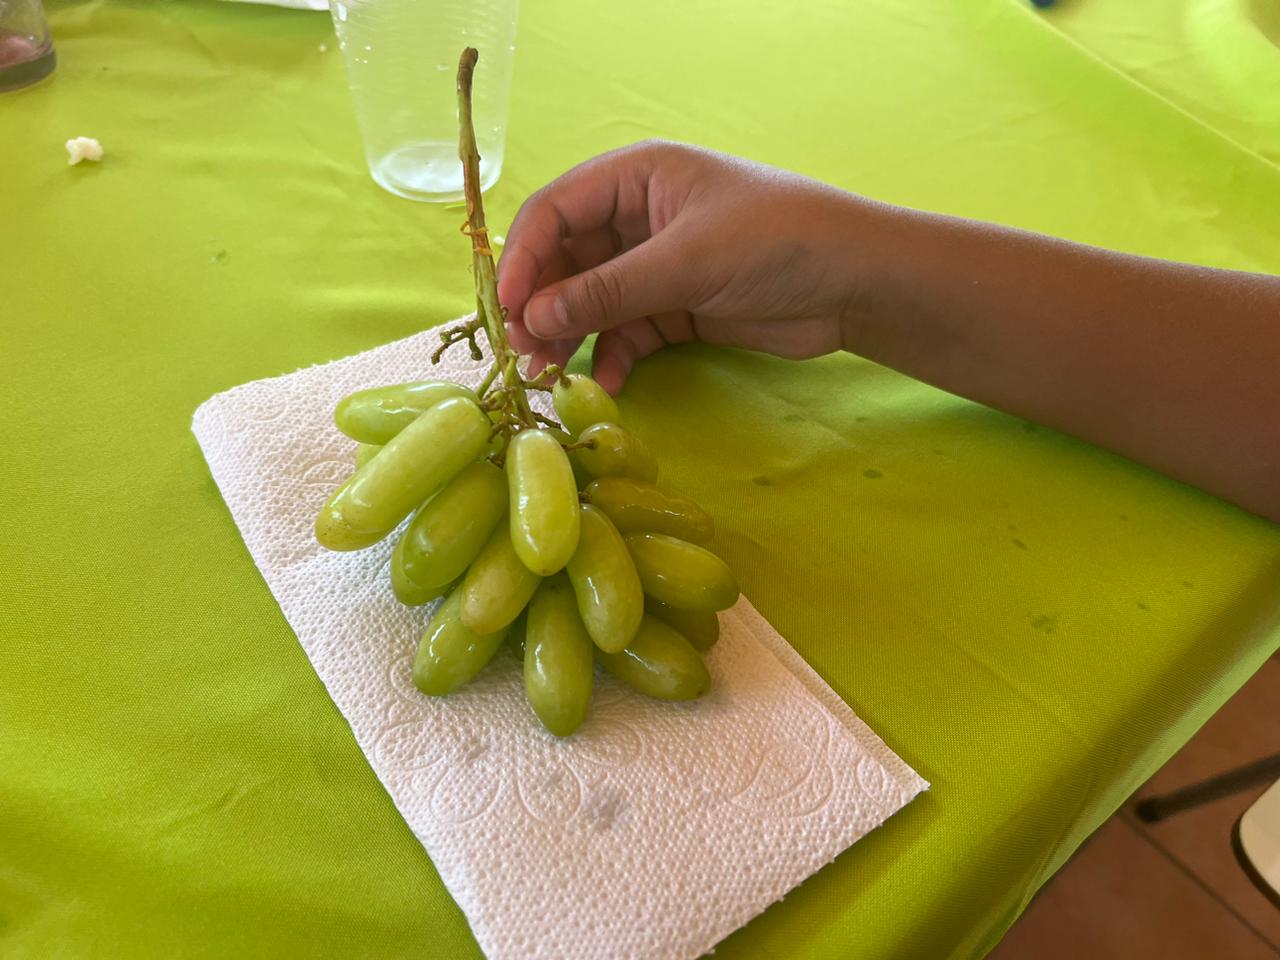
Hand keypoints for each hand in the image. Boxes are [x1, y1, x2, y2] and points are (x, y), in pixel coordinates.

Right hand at [496, 141, 869, 393]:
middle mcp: (639, 217)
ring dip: (569, 334)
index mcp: (637, 177)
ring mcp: (657, 265)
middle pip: (567, 260)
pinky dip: (613, 355)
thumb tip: (534, 315)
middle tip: (523, 352)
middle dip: (542, 304)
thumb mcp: (685, 262)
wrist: (854, 284)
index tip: (506, 307)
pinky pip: (627, 331)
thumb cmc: (775, 243)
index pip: (556, 210)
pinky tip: (607, 381)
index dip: (523, 257)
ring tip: (549, 374)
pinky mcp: (677, 308)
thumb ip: (607, 290)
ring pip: (592, 300)